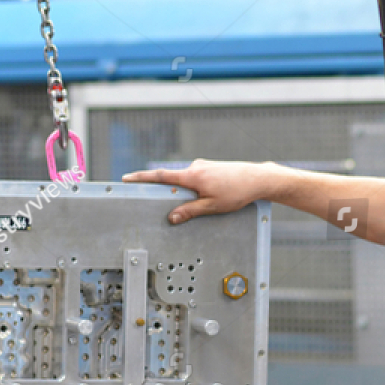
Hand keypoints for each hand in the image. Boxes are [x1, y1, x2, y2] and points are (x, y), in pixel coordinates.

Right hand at [123, 159, 270, 224]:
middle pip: (172, 180)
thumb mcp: (212, 207)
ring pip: (186, 181)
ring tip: (203, 203)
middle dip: (169, 192)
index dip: (141, 178)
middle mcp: (195, 167)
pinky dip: (196, 188)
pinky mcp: (210, 168)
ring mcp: (203, 166)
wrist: (258, 179)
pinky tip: (210, 197)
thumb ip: (189, 211)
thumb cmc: (237, 192)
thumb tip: (171, 217)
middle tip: (172, 204)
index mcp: (192, 176)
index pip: (160, 176)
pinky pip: (196, 179)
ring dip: (187, 193)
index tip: (126, 178)